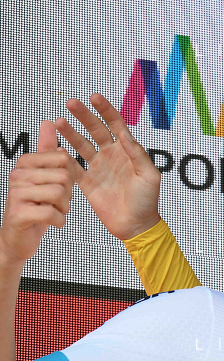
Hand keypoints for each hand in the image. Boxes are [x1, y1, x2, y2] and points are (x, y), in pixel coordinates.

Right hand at [0, 121, 80, 265]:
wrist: (18, 237)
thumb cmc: (36, 206)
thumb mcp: (45, 176)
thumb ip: (47, 150)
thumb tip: (49, 123)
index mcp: (27, 163)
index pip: (63, 159)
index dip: (70, 176)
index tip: (58, 185)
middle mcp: (18, 175)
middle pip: (64, 177)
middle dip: (68, 194)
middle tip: (56, 202)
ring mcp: (16, 193)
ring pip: (59, 194)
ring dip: (64, 208)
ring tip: (52, 211)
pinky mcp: (19, 213)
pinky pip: (52, 213)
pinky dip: (59, 221)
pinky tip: (51, 221)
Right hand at [56, 93, 161, 240]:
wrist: (136, 225)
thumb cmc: (147, 201)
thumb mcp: (148, 175)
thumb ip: (137, 154)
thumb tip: (124, 134)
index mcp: (127, 152)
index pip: (116, 125)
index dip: (106, 110)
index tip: (94, 97)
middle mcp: (111, 156)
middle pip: (95, 130)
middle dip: (83, 116)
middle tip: (71, 103)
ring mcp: (98, 168)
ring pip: (81, 145)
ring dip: (70, 133)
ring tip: (58, 122)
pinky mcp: (87, 182)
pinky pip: (73, 167)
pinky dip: (64, 158)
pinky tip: (56, 148)